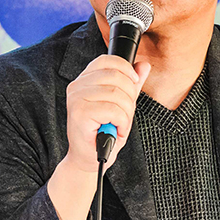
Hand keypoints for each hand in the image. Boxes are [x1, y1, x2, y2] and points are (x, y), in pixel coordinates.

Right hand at [61, 54, 149, 173]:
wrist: (89, 159)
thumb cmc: (102, 133)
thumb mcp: (121, 105)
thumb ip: (130, 85)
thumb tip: (143, 66)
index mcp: (84, 81)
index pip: (106, 60)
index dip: (125, 69)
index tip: (134, 83)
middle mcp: (76, 86)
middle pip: (116, 77)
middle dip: (129, 97)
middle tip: (125, 115)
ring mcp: (76, 99)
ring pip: (117, 94)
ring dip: (126, 113)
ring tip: (119, 124)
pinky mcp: (80, 113)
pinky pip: (114, 110)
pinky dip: (122, 122)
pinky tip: (116, 130)